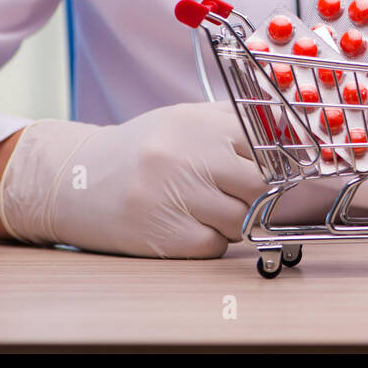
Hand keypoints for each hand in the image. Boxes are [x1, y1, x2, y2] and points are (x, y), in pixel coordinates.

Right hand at [0, 102, 267, 257]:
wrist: (75, 179)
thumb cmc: (141, 150)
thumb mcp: (184, 121)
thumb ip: (234, 124)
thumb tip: (292, 136)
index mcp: (198, 124)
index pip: (266, 145)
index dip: (280, 163)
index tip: (287, 172)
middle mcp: (189, 157)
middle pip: (259, 185)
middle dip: (258, 194)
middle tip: (244, 194)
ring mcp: (177, 198)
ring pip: (242, 219)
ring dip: (237, 220)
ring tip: (210, 208)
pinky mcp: (166, 236)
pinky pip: (216, 246)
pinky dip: (212, 241)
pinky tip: (190, 226)